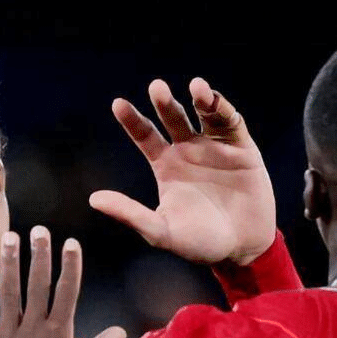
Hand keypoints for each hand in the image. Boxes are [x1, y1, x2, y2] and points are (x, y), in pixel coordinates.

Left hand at [0, 227, 125, 337]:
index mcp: (57, 335)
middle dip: (40, 254)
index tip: (71, 243)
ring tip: (10, 237)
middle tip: (40, 230)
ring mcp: (8, 333)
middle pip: (38, 284)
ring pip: (10, 291)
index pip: (67, 292)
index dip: (70, 266)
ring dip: (10, 263)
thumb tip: (120, 331)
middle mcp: (33, 328)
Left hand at [90, 78, 275, 265]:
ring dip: (201, 97)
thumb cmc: (200, 244)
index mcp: (166, 165)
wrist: (242, 250)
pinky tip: (214, 102)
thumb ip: (130, 214)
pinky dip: (223, 108)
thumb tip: (94, 199)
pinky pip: (232, 122)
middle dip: (165, 102)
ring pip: (205, 113)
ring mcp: (215, 147)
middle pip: (173, 117)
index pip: (145, 135)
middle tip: (157, 87)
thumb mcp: (161, 231)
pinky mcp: (242, 149)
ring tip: (196, 87)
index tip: (118, 104)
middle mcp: (188, 150)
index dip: (132, 119)